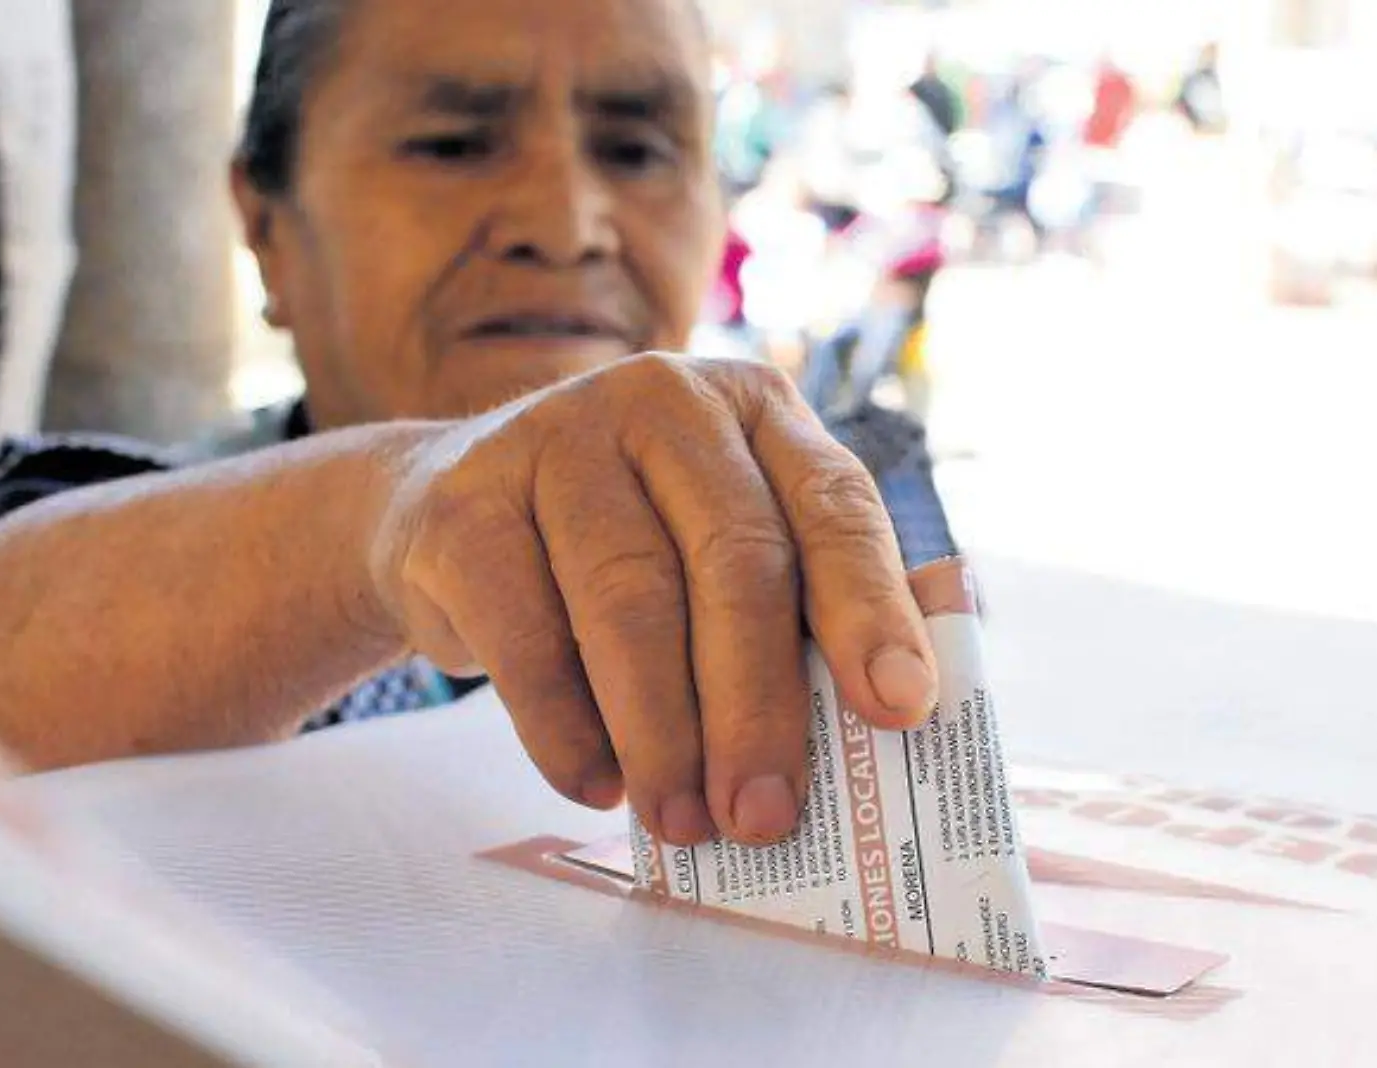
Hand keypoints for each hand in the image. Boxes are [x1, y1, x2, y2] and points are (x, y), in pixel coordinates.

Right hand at [369, 354, 937, 845]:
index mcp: (756, 409)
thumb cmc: (629, 544)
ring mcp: (556, 440)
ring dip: (662, 734)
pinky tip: (597, 784)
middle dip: (757, 706)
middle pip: (734, 562)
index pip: (834, 506)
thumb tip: (935, 655)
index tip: (900, 708)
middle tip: (766, 815)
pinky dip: (566, 729)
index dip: (872, 610)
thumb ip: (825, 589)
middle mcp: (662, 401)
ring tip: (684, 821)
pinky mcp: (467, 505)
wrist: (442, 512)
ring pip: (629, 603)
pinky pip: (527, 637)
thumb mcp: (732, 540)